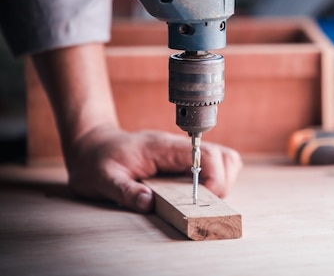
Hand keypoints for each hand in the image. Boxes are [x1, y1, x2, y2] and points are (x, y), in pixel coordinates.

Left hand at [63, 124, 242, 212]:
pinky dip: (215, 180)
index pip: (206, 154)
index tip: (204, 199)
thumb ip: (125, 190)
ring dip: (222, 181)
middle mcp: (180, 147)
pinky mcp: (184, 160)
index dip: (215, 178)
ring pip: (224, 159)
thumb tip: (148, 203)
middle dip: (223, 182)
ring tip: (203, 199)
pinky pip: (213, 166)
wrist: (93, 145)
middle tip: (205, 202)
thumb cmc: (98, 160)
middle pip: (224, 156)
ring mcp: (184, 152)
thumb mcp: (103, 178)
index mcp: (164, 147)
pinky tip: (197, 194)